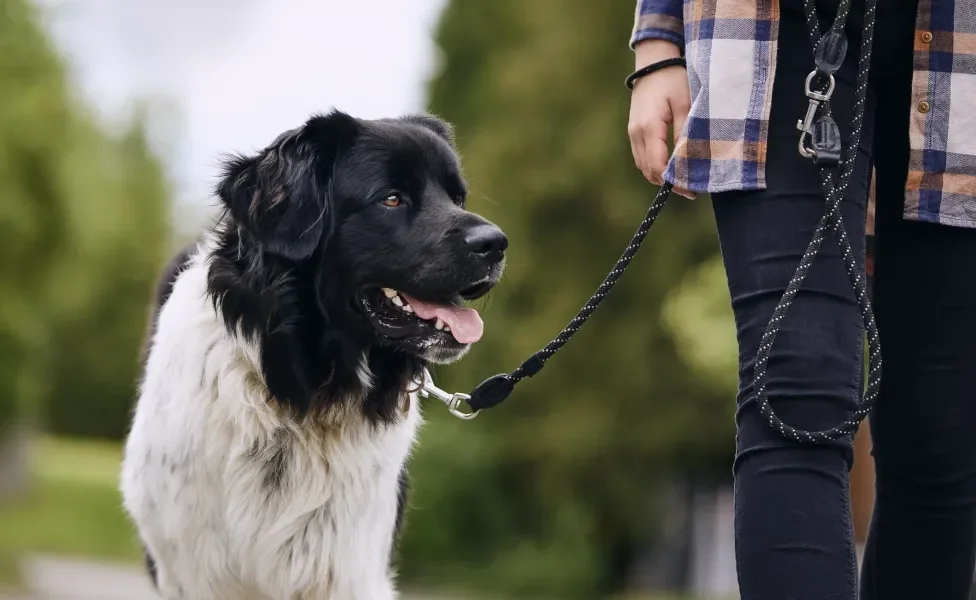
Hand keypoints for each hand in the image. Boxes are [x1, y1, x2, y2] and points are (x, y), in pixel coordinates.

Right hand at [627, 40, 693, 198]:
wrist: (653, 63)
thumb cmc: (673, 80)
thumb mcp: (685, 104)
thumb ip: (685, 132)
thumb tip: (687, 160)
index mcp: (649, 128)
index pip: (658, 166)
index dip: (673, 182)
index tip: (691, 189)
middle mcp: (636, 134)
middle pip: (649, 171)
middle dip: (668, 183)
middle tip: (690, 189)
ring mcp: (632, 133)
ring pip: (643, 166)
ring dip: (660, 176)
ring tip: (682, 180)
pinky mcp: (634, 131)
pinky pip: (642, 157)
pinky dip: (654, 166)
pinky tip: (670, 167)